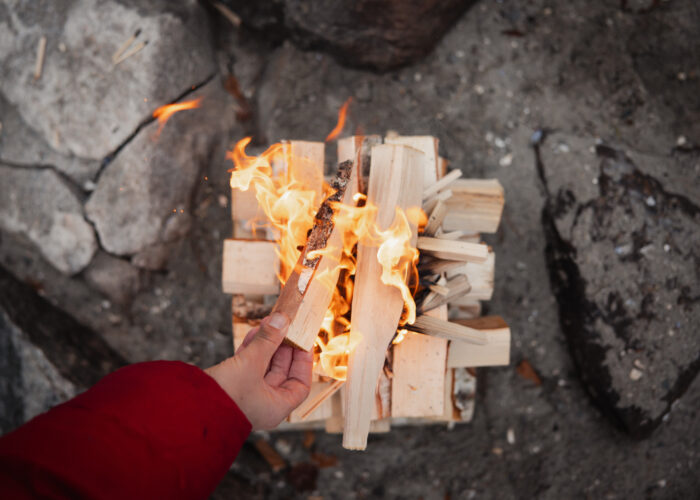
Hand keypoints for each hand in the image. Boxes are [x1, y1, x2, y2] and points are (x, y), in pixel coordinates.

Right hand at [205, 312, 312, 429]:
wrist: (186, 410)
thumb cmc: (224, 396)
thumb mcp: (250, 364)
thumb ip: (268, 341)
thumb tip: (282, 320)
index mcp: (276, 407)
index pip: (300, 385)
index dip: (303, 363)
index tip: (303, 342)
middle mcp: (263, 404)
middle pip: (281, 372)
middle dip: (283, 347)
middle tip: (284, 326)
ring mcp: (247, 395)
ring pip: (263, 366)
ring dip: (266, 345)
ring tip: (267, 324)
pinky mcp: (232, 387)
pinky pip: (248, 366)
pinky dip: (252, 350)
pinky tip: (253, 333)